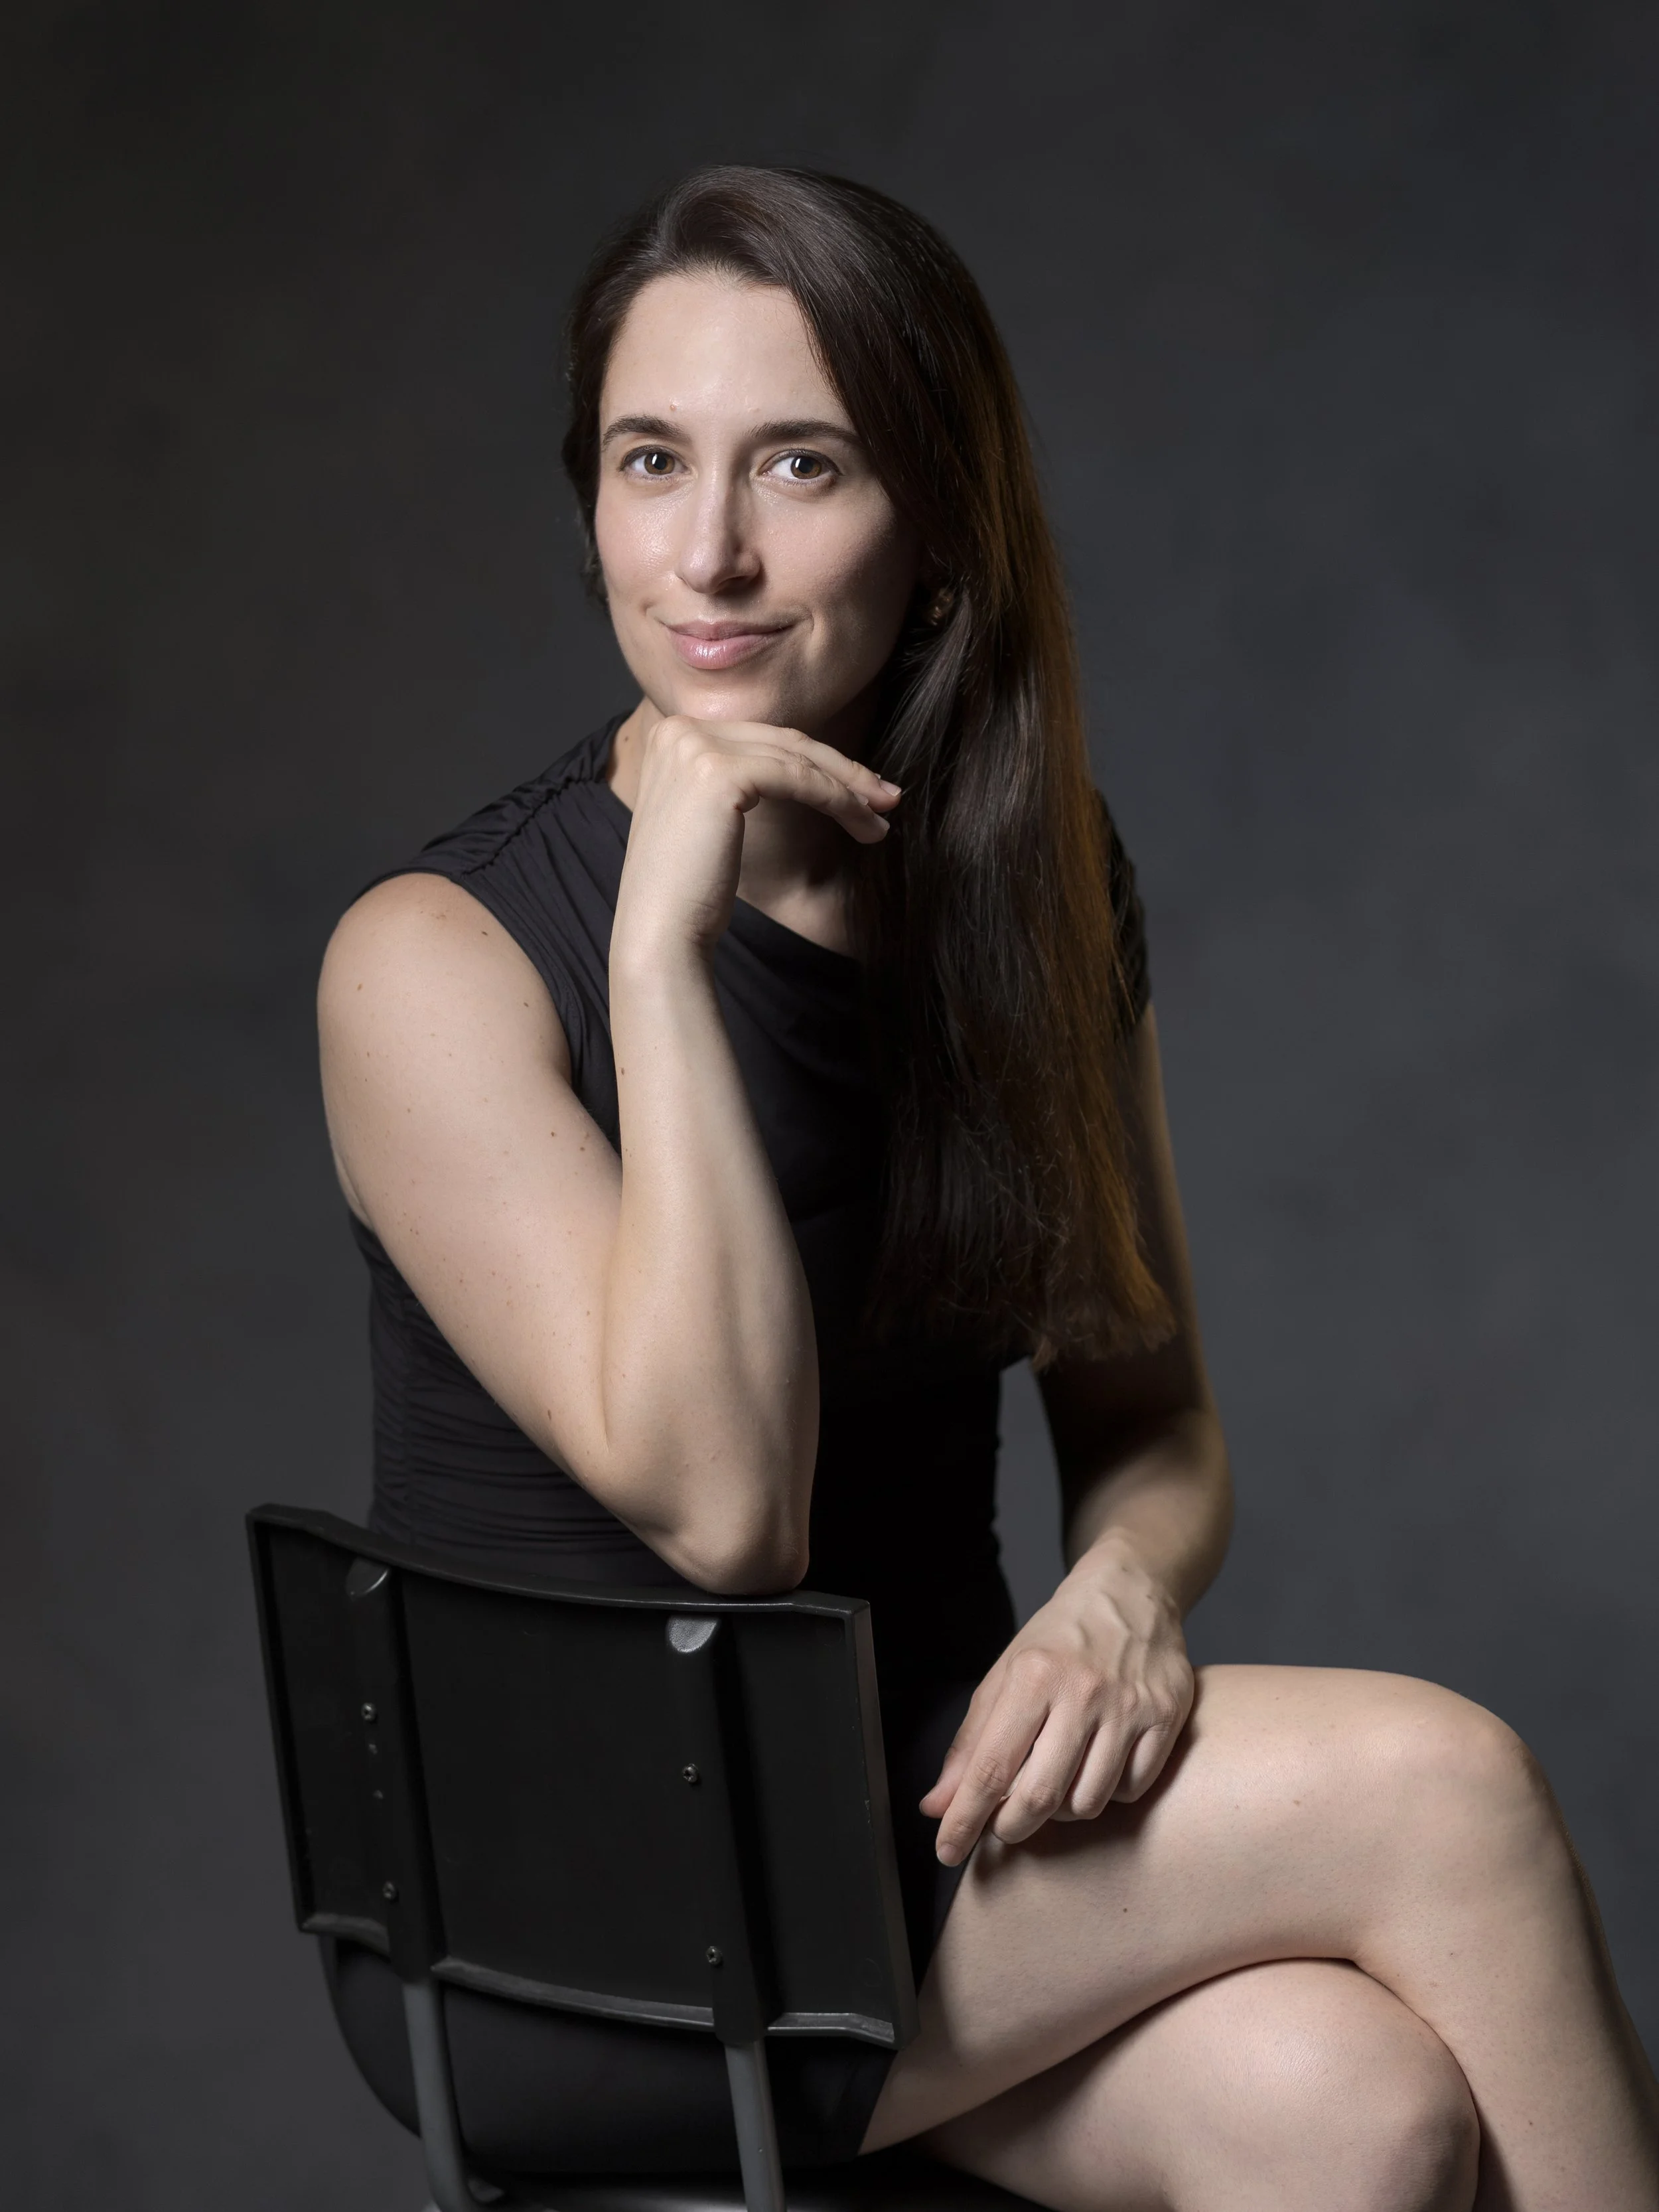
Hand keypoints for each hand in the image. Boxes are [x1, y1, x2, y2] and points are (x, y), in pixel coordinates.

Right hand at [612, 713, 899, 961]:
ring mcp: (696, 747)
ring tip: (880, 822)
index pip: (763, 740)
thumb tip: (803, 767)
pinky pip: (799, 779)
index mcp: (673, 734)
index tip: (860, 790)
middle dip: (843, 770)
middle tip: (886, 799)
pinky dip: (838, 800)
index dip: (817, 762)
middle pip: (784, 741)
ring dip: (850, 790)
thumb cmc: (689, 890)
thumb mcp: (710, 817)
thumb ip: (738, 779)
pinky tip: (863, 824)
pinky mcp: (720, 772)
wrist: (660, 932)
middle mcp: (680, 730)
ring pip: (798, 759)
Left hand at [921, 1538, 1195, 1865]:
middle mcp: (1082, 1692)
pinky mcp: (1166, 1718)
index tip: (948, 1849)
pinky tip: (1097, 1766)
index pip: (991, 1767)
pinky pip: (1130, 1790)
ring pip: (1087, 1802)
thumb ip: (971, 1743)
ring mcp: (1128, 1707)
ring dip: (1062, 1810)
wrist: (1130, 1594)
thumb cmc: (1060, 1639)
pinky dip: (1107, 1793)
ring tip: (1054, 1783)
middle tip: (1003, 1827)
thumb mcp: (1005, 1676)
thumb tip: (938, 1805)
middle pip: (1039, 1796)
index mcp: (1033, 1676)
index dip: (965, 1819)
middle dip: (1011, 1827)